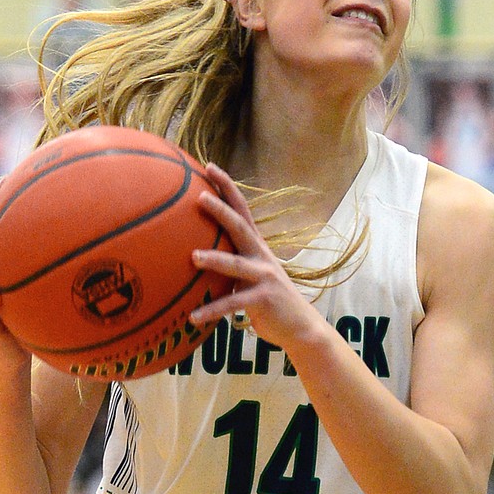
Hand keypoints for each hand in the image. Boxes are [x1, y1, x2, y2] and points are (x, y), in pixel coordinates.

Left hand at [189, 164, 326, 354]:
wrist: (300, 327)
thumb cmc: (269, 300)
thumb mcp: (252, 275)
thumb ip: (232, 262)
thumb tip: (197, 254)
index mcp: (256, 246)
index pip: (241, 209)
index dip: (226, 187)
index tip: (208, 167)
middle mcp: (261, 256)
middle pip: (240, 227)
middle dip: (220, 210)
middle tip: (199, 197)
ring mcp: (264, 277)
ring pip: (236, 265)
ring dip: (214, 260)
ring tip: (193, 257)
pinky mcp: (263, 300)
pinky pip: (233, 304)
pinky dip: (212, 311)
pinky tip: (193, 317)